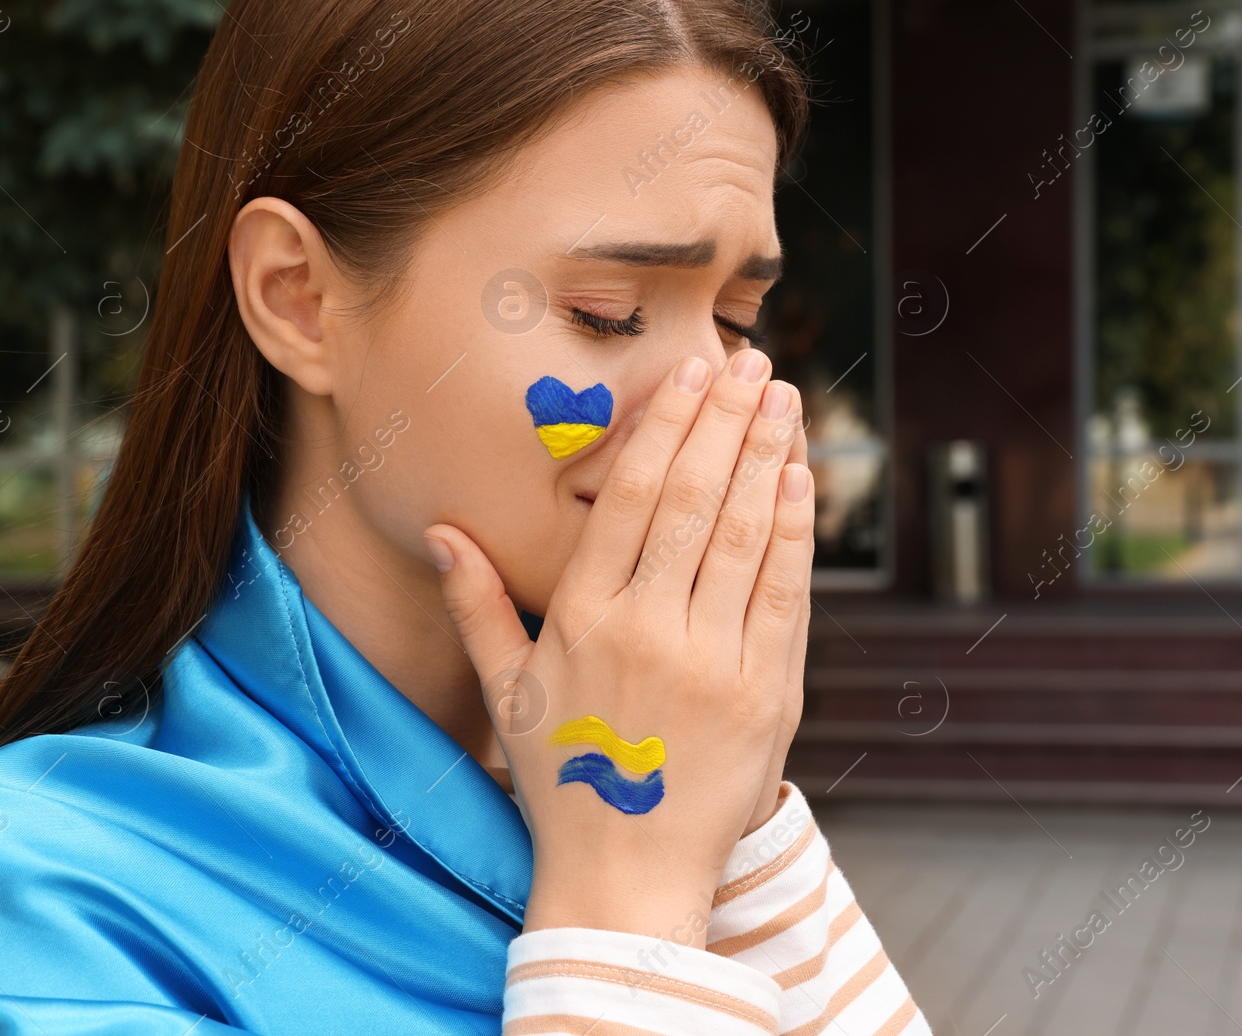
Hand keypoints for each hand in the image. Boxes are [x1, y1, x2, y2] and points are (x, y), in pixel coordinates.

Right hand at [426, 348, 812, 944]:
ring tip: (781, 400)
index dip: (667, 427)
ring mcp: (712, 661)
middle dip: (726, 421)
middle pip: (696, 499)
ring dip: (767, 457)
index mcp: (582, 618)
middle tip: (750, 362)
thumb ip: (478, 606)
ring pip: (746, 535)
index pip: (632, 498)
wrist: (627, 878)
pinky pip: (784, 594)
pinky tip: (798, 479)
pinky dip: (795, 532)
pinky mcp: (765, 693)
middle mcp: (647, 629)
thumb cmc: (564, 781)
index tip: (693, 374)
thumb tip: (442, 531)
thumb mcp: (506, 694)